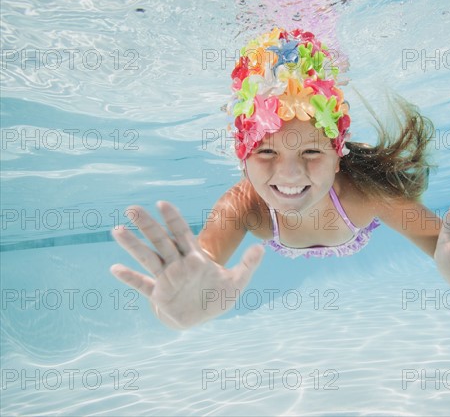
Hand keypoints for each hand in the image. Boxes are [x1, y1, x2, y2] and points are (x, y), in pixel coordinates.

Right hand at [110, 201, 263, 328]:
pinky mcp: (159, 295)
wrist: (204, 317)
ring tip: (117, 230)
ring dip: (133, 246)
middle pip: (160, 241)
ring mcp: (166, 278)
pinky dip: (130, 278)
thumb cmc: (218, 297)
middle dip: (147, 225)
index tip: (162, 203)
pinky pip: (142, 285)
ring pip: (148, 258)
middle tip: (132, 209)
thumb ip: (248, 265)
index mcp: (195, 257)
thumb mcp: (237, 282)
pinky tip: (115, 269)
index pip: (182, 233)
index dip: (173, 219)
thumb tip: (262, 248)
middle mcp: (177, 264)